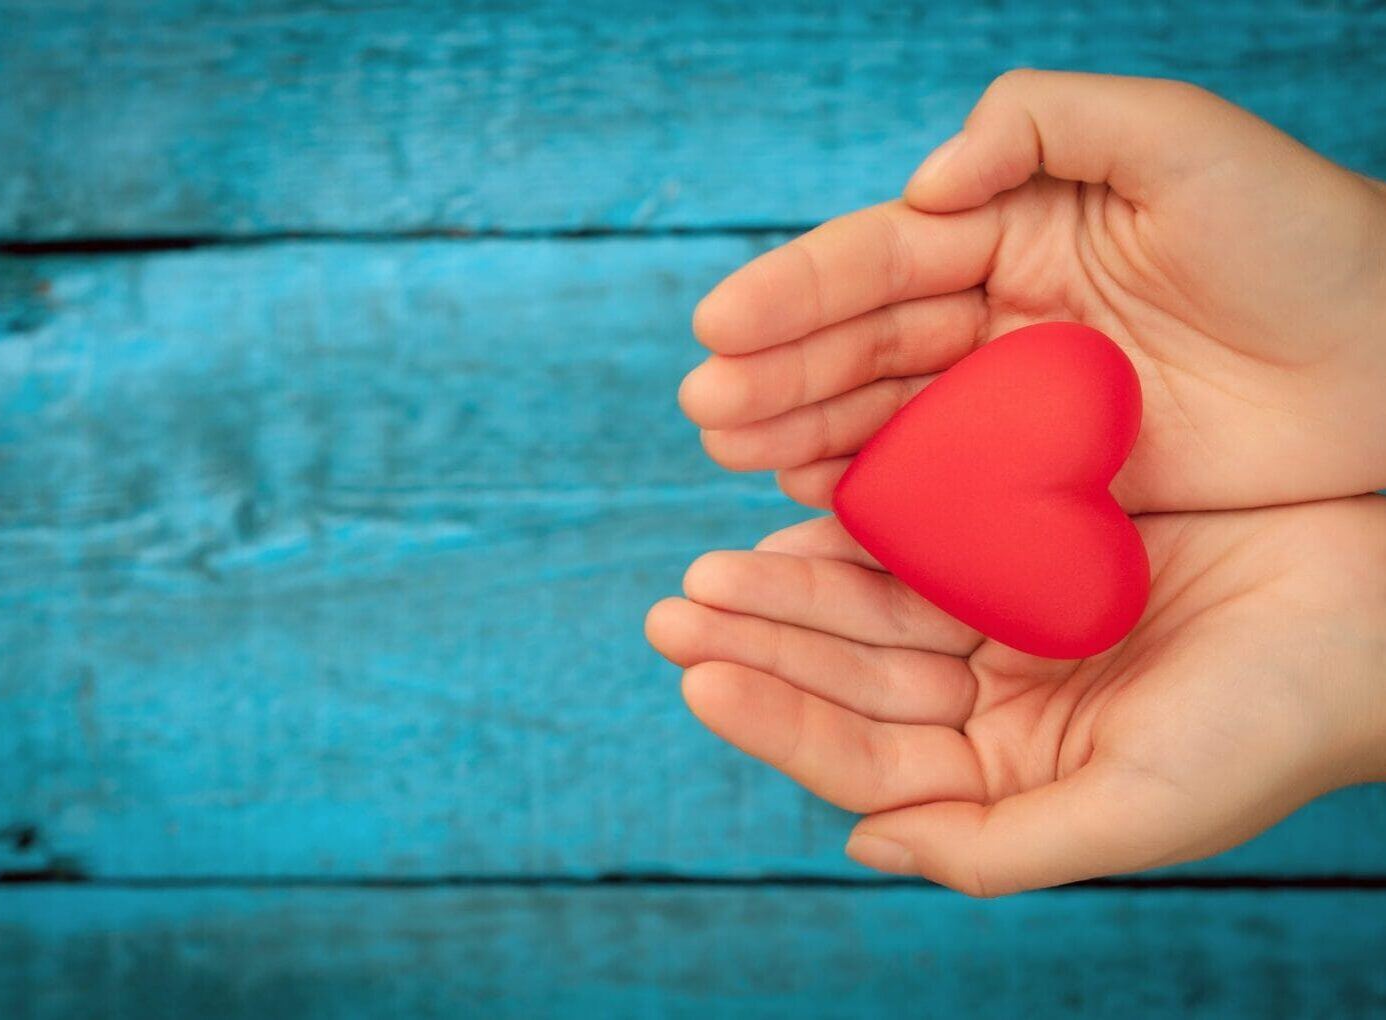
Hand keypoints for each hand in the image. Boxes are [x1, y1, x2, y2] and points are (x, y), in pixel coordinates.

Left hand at [646, 495, 1385, 894]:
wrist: (1385, 606)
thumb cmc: (1280, 718)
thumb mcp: (1143, 807)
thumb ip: (998, 846)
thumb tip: (860, 844)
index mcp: (1008, 775)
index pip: (863, 760)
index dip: (779, 720)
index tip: (700, 676)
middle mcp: (994, 702)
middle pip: (848, 679)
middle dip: (762, 645)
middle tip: (676, 607)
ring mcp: (1006, 619)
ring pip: (867, 607)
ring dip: (789, 587)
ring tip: (709, 567)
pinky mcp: (1029, 541)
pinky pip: (921, 532)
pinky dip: (857, 524)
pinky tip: (797, 508)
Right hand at [680, 70, 1385, 511]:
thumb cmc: (1305, 238)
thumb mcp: (1182, 140)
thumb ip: (1046, 122)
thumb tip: (924, 185)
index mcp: (1016, 224)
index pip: (884, 256)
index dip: (798, 290)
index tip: (719, 327)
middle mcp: (1001, 310)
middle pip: (865, 342)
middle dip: (779, 372)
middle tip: (706, 412)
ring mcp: (1017, 399)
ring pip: (886, 414)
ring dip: (803, 431)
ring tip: (736, 454)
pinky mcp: (1047, 477)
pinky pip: (941, 485)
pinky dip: (872, 491)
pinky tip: (810, 497)